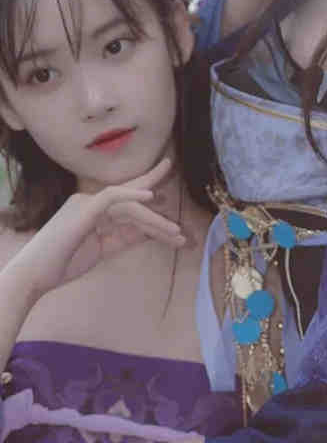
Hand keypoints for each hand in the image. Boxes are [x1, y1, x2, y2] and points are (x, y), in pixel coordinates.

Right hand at [6, 158, 187, 307]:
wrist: (34, 274)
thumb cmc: (62, 264)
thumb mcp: (102, 250)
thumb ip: (124, 239)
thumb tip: (150, 233)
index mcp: (92, 210)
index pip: (126, 203)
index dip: (148, 200)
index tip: (169, 198)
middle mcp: (89, 202)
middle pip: (129, 193)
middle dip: (152, 181)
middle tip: (172, 168)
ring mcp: (85, 204)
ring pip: (129, 203)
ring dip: (155, 218)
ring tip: (177, 232)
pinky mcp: (83, 210)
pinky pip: (112, 196)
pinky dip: (132, 195)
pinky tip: (150, 197)